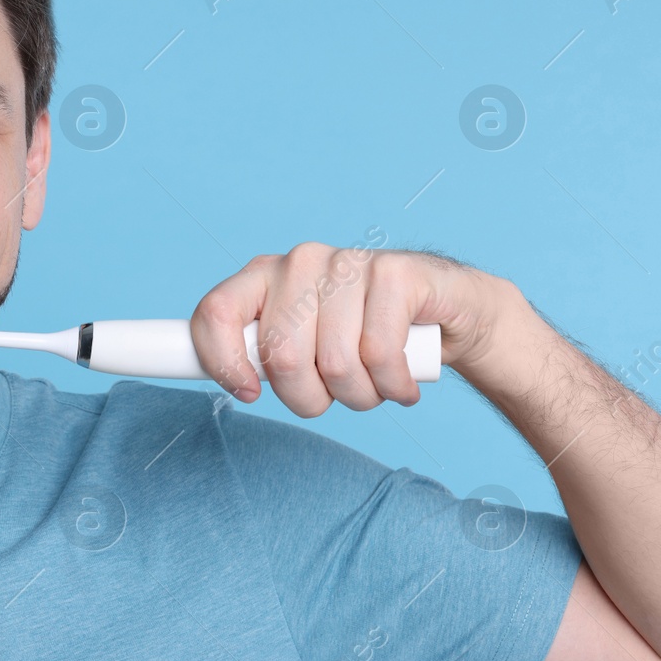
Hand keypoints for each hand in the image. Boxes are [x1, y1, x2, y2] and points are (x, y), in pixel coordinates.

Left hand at [189, 242, 518, 416]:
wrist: (446, 316)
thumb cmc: (362, 340)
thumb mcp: (300, 349)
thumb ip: (259, 359)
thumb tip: (231, 383)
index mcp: (263, 278)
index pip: (213, 314)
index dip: (222, 364)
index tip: (249, 394)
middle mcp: (299, 262)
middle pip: (279, 357)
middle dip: (308, 398)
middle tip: (334, 394)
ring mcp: (347, 262)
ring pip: (334, 364)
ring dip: (359, 397)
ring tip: (373, 384)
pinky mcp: (396, 272)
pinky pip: (380, 355)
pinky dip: (394, 386)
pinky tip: (402, 379)